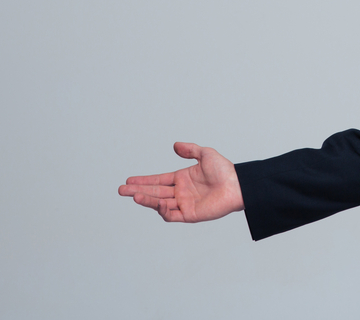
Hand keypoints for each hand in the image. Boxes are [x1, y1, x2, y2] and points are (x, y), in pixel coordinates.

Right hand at [118, 142, 243, 222]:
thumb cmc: (225, 171)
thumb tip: (174, 145)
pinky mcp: (190, 215)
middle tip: (121, 189)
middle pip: (155, 192)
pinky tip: (156, 203)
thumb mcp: (205, 154)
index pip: (158, 180)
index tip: (129, 179)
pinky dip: (162, 210)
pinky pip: (172, 214)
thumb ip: (190, 150)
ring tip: (133, 195)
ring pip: (160, 203)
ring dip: (146, 200)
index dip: (144, 180)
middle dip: (138, 191)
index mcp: (182, 179)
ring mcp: (184, 204)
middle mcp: (181, 192)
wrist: (237, 185)